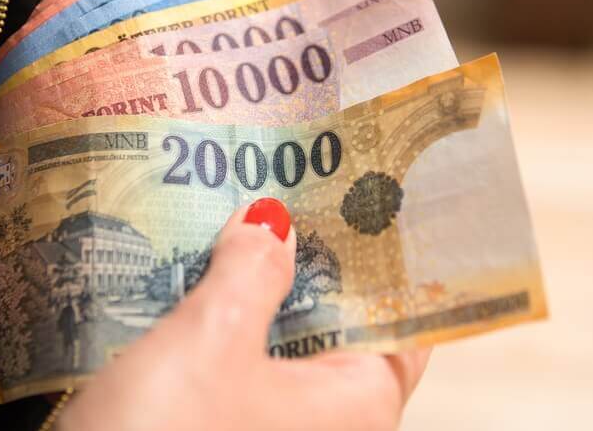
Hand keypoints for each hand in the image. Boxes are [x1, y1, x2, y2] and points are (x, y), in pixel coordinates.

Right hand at [58, 198, 429, 430]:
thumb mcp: (213, 339)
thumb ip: (252, 269)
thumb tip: (272, 220)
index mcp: (358, 404)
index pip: (401, 319)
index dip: (387, 258)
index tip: (363, 196)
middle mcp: (325, 421)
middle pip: (335, 321)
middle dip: (308, 258)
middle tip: (282, 186)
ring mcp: (271, 425)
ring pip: (280, 340)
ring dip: (256, 284)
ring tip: (232, 214)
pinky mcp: (222, 425)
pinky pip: (238, 363)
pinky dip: (222, 319)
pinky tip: (191, 276)